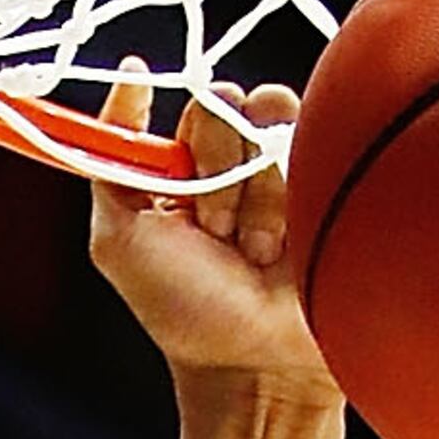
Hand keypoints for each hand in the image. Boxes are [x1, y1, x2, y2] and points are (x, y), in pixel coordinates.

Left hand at [90, 83, 336, 402]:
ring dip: (252, 193)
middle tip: (215, 233)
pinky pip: (312, 143)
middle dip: (213, 170)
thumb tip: (130, 73)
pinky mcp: (330, 178)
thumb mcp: (118, 238)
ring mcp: (290, 165)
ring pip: (269, 121)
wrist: (258, 365)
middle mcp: (239, 158)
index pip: (189, 103)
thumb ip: (109, 158)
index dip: (184, 141)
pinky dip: (290, 198)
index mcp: (188, 164)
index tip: (179, 183)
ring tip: (253, 251)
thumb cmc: (186, 313)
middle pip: (226, 102)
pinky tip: (287, 246)